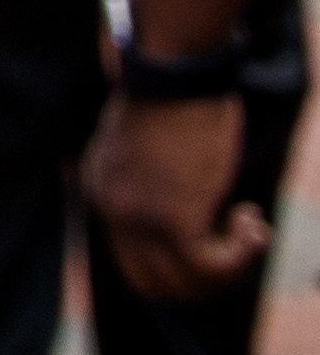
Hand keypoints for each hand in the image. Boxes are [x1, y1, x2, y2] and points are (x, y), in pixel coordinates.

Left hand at [85, 87, 272, 299]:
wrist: (173, 71)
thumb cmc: (171, 95)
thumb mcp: (145, 140)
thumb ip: (147, 175)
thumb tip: (181, 203)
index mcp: (101, 188)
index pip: (132, 260)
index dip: (180, 260)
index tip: (215, 233)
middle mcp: (112, 209)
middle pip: (152, 283)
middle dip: (202, 276)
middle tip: (235, 244)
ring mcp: (139, 218)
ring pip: (184, 284)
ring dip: (228, 268)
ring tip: (249, 226)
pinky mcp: (173, 219)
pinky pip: (210, 268)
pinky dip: (241, 254)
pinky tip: (252, 222)